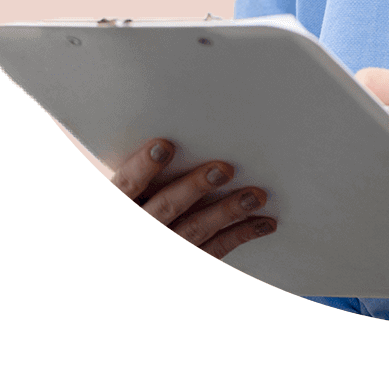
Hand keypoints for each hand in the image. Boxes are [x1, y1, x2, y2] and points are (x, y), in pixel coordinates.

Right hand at [111, 138, 276, 260]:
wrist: (156, 231)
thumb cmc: (143, 201)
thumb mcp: (132, 190)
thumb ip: (142, 169)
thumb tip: (172, 131)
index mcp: (123, 203)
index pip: (126, 185)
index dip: (143, 167)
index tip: (164, 145)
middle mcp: (144, 224)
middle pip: (166, 208)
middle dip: (194, 188)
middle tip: (224, 169)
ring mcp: (169, 244)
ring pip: (195, 231)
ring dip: (228, 212)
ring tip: (255, 195)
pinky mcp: (190, 257)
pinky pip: (215, 250)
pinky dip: (241, 235)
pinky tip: (265, 223)